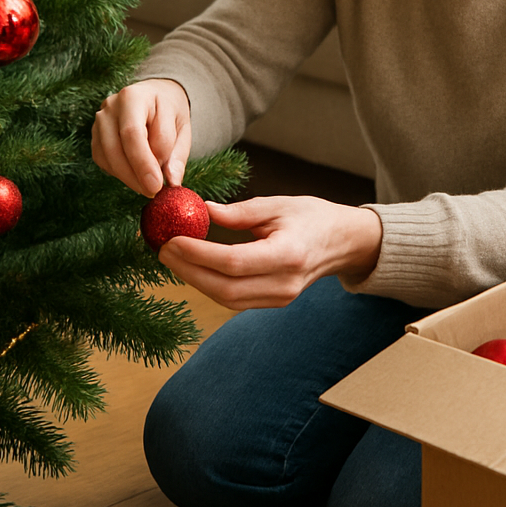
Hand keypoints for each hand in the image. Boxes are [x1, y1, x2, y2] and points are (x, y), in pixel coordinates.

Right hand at [91, 78, 190, 196]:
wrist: (155, 96)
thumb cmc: (169, 112)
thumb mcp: (182, 128)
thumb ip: (177, 154)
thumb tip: (172, 181)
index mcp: (135, 96)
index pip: (135, 132)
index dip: (147, 161)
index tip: (160, 183)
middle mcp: (113, 105)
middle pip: (117, 144)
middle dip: (135, 173)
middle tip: (152, 191)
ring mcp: (100, 119)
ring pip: (107, 154)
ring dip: (127, 177)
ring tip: (146, 188)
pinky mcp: (95, 134)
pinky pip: (101, 159)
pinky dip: (117, 173)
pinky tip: (134, 177)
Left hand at [157, 196, 382, 309]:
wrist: (343, 242)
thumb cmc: (312, 216)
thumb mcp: (277, 204)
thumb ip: (238, 212)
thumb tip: (200, 211)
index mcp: (289, 255)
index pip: (234, 262)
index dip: (198, 254)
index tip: (172, 239)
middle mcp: (285, 283)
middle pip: (225, 289)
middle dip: (188, 271)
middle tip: (163, 250)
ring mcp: (281, 298)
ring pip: (227, 299)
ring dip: (194, 280)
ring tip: (172, 258)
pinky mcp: (274, 302)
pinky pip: (234, 300)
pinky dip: (210, 285)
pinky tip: (193, 268)